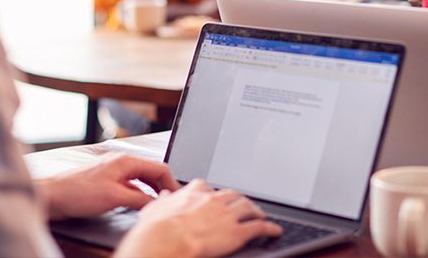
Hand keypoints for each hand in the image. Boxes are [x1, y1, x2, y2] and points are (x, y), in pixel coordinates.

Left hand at [38, 153, 179, 219]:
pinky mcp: (105, 183)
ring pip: (140, 181)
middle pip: (151, 173)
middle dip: (162, 187)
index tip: (178, 197)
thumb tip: (158, 203)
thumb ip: (139, 199)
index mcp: (126, 161)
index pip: (159, 168)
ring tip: (157, 205)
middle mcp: (121, 163)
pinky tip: (138, 206)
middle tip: (170, 203)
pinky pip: (129, 187)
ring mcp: (113, 173)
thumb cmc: (78, 192)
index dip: (171, 183)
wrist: (53, 197)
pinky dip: (137, 196)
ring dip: (150, 192)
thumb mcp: (114, 197)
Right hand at [115, 179, 281, 257]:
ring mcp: (226, 215)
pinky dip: (269, 228)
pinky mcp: (237, 233)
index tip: (212, 194)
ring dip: (256, 210)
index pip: (205, 186)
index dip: (211, 191)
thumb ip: (162, 202)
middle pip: (232, 194)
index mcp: (193, 194)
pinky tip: (274, 230)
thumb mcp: (153, 209)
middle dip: (239, 198)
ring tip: (260, 213)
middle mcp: (212, 200)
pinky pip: (258, 227)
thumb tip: (164, 197)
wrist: (165, 241)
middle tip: (243, 203)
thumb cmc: (155, 230)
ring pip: (247, 207)